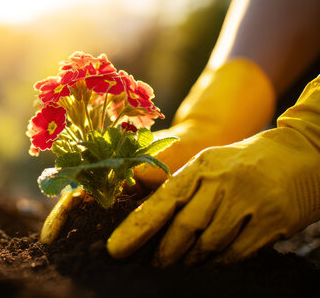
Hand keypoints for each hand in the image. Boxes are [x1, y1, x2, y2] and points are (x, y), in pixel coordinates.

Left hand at [108, 77, 319, 265]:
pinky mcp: (271, 220)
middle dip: (165, 252)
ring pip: (209, 244)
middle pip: (184, 227)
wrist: (302, 152)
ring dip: (193, 258)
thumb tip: (148, 224)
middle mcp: (222, 181)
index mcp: (200, 166)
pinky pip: (236, 252)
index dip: (136, 228)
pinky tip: (213, 260)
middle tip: (154, 263)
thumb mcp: (210, 166)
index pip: (161, 201)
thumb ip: (182, 191)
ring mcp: (248, 201)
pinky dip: (219, 261)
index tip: (115, 249)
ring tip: (185, 261)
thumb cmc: (243, 164)